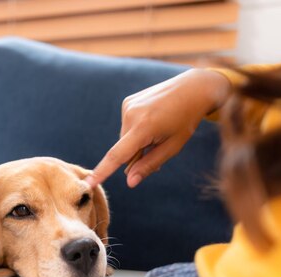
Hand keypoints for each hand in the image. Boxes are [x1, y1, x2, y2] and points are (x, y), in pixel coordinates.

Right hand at [86, 68, 230, 187]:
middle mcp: (131, 115)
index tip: (88, 184)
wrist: (192, 89)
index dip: (103, 172)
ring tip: (158, 131)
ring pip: (125, 139)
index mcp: (144, 127)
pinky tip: (153, 121)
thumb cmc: (185, 120)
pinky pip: (127, 126)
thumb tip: (129, 182)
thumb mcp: (172, 147)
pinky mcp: (127, 102)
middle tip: (159, 148)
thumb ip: (149, 165)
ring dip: (137, 143)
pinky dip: (136, 131)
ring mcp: (127, 106)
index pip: (118, 155)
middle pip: (125, 150)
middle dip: (137, 156)